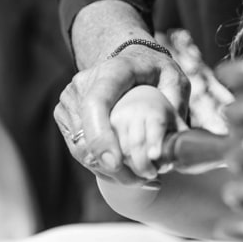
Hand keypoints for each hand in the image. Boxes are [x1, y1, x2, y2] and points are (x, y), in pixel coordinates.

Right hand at [53, 45, 189, 184]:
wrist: (130, 60)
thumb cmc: (155, 72)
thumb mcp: (175, 79)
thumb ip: (176, 103)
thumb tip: (175, 134)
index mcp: (111, 71)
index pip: (96, 104)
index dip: (101, 136)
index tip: (116, 163)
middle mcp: (83, 84)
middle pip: (87, 134)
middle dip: (114, 166)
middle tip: (147, 182)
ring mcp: (70, 100)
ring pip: (81, 148)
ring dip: (109, 171)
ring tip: (142, 180)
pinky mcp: (65, 115)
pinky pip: (79, 150)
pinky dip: (101, 166)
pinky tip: (126, 173)